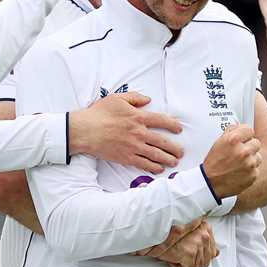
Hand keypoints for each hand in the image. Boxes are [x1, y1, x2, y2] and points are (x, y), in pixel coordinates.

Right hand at [69, 92, 183, 172]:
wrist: (84, 130)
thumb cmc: (98, 113)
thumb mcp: (117, 98)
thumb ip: (134, 97)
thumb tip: (148, 99)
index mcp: (138, 117)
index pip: (162, 121)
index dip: (173, 125)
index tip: (179, 129)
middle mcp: (139, 133)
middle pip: (163, 141)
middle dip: (175, 148)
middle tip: (181, 152)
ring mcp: (133, 147)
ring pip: (156, 155)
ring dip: (168, 159)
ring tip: (174, 162)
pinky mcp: (126, 158)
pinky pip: (143, 164)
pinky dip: (153, 168)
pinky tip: (159, 169)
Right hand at [138, 218, 218, 266]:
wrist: (154, 236)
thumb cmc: (170, 234)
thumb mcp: (192, 233)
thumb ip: (207, 241)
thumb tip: (217, 252)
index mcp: (206, 228)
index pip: (212, 252)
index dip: (200, 256)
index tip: (189, 252)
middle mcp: (204, 235)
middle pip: (205, 261)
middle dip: (193, 262)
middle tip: (181, 255)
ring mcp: (198, 244)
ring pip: (197, 266)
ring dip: (186, 264)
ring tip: (177, 255)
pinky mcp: (189, 253)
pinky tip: (173, 258)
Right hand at [202, 125, 260, 197]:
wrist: (210, 183)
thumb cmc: (214, 162)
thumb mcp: (218, 142)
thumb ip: (231, 132)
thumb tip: (240, 127)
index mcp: (234, 140)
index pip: (249, 130)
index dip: (245, 135)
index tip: (243, 139)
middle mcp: (243, 151)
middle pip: (257, 143)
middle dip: (249, 147)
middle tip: (240, 152)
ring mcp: (249, 164)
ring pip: (258, 157)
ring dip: (251, 159)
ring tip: (239, 164)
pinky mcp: (253, 175)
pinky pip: (256, 169)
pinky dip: (250, 171)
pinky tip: (240, 172)